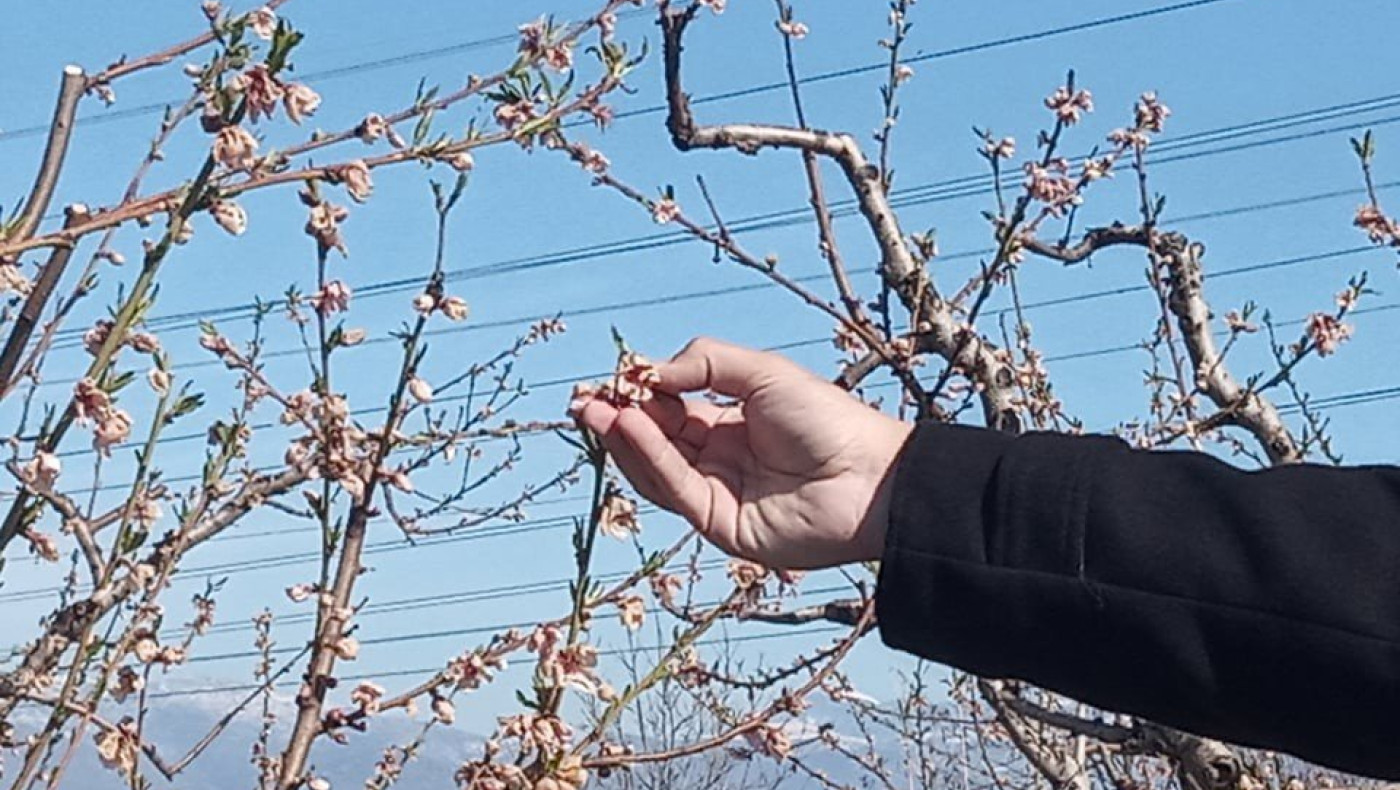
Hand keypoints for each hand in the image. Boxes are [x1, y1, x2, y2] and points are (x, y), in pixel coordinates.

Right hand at [572, 337, 912, 569]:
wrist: (872, 476)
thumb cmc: (829, 420)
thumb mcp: (763, 373)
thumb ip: (705, 364)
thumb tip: (650, 371)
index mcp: (730, 426)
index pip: (668, 412)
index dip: (637, 396)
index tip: (606, 379)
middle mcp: (718, 462)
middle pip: (653, 442)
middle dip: (616, 419)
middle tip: (582, 399)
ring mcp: (717, 496)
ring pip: (655, 469)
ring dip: (623, 439)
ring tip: (597, 410)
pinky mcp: (720, 525)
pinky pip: (675, 488)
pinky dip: (649, 457)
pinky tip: (630, 426)